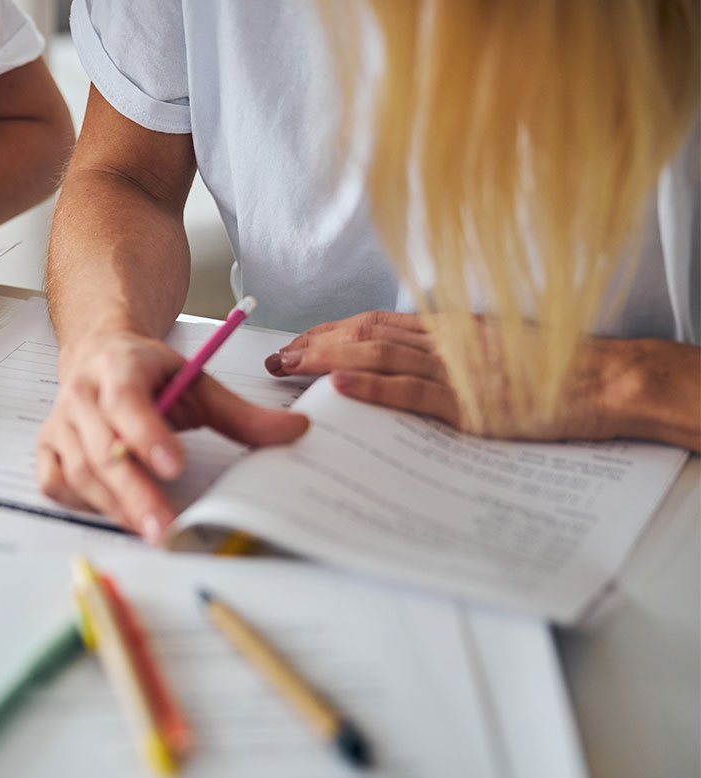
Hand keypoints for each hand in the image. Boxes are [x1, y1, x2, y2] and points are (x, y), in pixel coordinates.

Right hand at [38, 331, 308, 543]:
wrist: (100, 353)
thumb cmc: (148, 371)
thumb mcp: (196, 381)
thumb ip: (240, 412)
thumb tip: (294, 431)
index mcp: (118, 368)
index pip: (127, 401)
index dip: (147, 435)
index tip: (174, 466)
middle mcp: (81, 395)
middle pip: (102, 450)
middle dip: (135, 494)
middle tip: (165, 529)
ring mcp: (59, 424)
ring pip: (79, 473)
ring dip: (115, 507)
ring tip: (152, 531)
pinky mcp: (47, 448)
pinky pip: (57, 485)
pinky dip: (84, 503)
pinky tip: (113, 513)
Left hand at [263, 310, 686, 443]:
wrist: (609, 380)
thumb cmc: (555, 371)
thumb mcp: (492, 353)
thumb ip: (450, 354)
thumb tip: (408, 362)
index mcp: (451, 329)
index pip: (376, 322)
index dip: (330, 330)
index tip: (297, 341)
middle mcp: (446, 341)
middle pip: (365, 334)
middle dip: (314, 344)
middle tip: (275, 358)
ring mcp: (457, 370)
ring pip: (378, 357)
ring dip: (326, 360)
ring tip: (288, 368)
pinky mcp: (471, 403)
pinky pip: (413, 392)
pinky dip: (374, 387)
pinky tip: (341, 387)